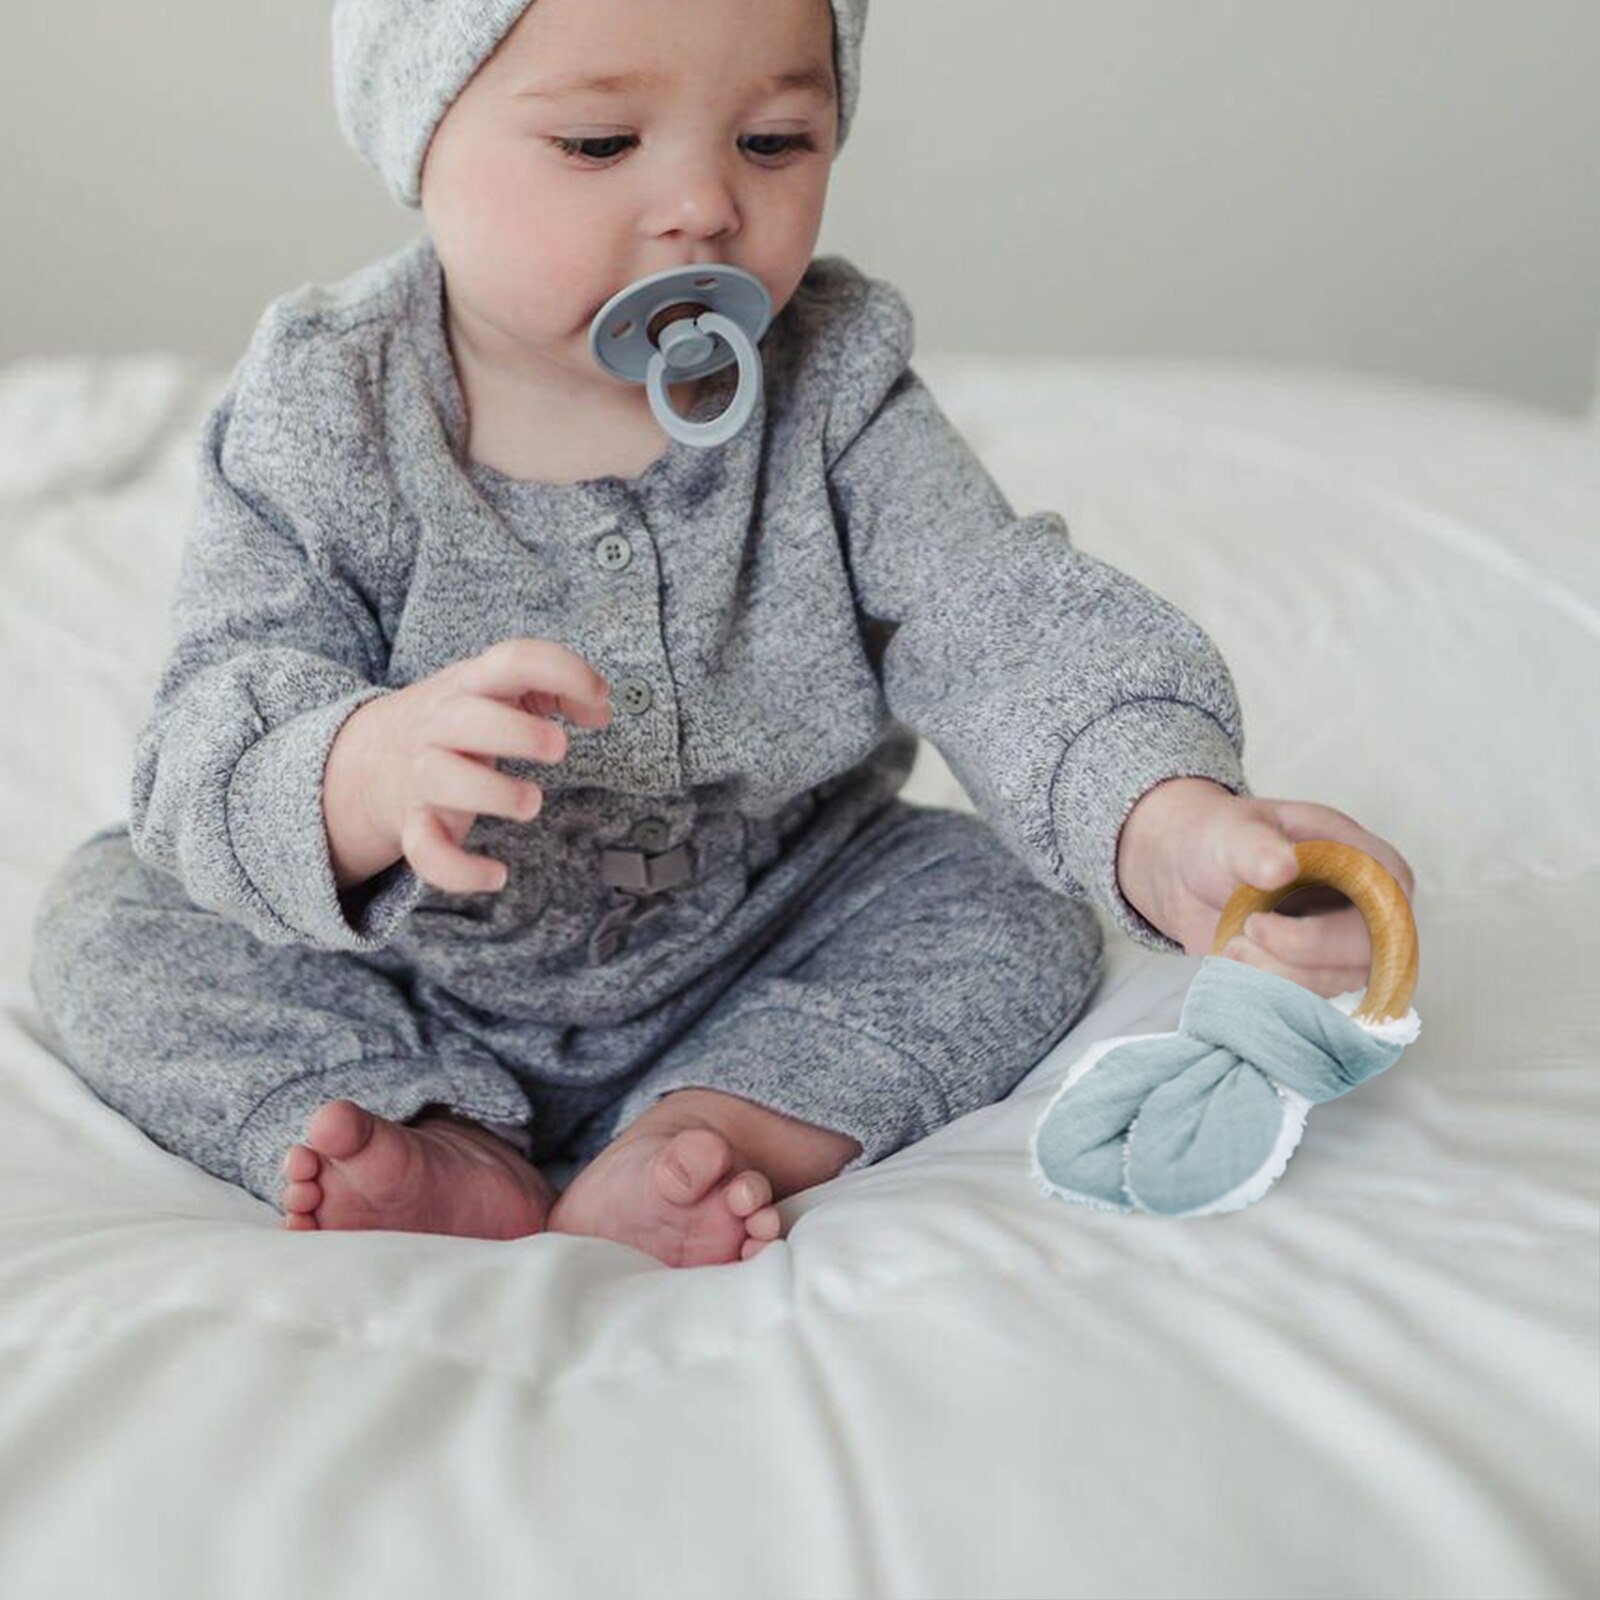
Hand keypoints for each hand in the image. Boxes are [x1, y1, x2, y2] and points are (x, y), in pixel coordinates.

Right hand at [325, 638, 611, 894]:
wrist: (365, 758)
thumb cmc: (457, 721)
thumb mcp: (496, 690)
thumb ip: (553, 688)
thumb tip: (599, 710)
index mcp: (470, 685)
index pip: (513, 660)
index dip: (561, 670)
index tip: (598, 695)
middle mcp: (441, 725)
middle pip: (465, 718)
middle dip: (517, 732)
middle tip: (560, 748)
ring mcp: (423, 775)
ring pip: (442, 779)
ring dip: (493, 793)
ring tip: (532, 802)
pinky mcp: (415, 824)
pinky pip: (426, 851)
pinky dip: (459, 870)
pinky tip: (497, 876)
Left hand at [1115, 778, 1416, 1000]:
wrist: (1188, 874)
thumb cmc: (1224, 841)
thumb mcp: (1232, 833)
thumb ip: (1257, 848)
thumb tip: (1283, 867)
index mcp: (1365, 860)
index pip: (1386, 900)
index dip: (1333, 924)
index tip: (1261, 923)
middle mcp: (1368, 910)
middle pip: (1368, 954)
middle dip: (1299, 954)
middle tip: (1247, 930)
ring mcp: (1346, 948)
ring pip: (1337, 985)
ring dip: (1278, 974)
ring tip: (1233, 944)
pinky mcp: (1319, 977)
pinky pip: (1312, 1003)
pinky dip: (1271, 991)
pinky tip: (1238, 964)